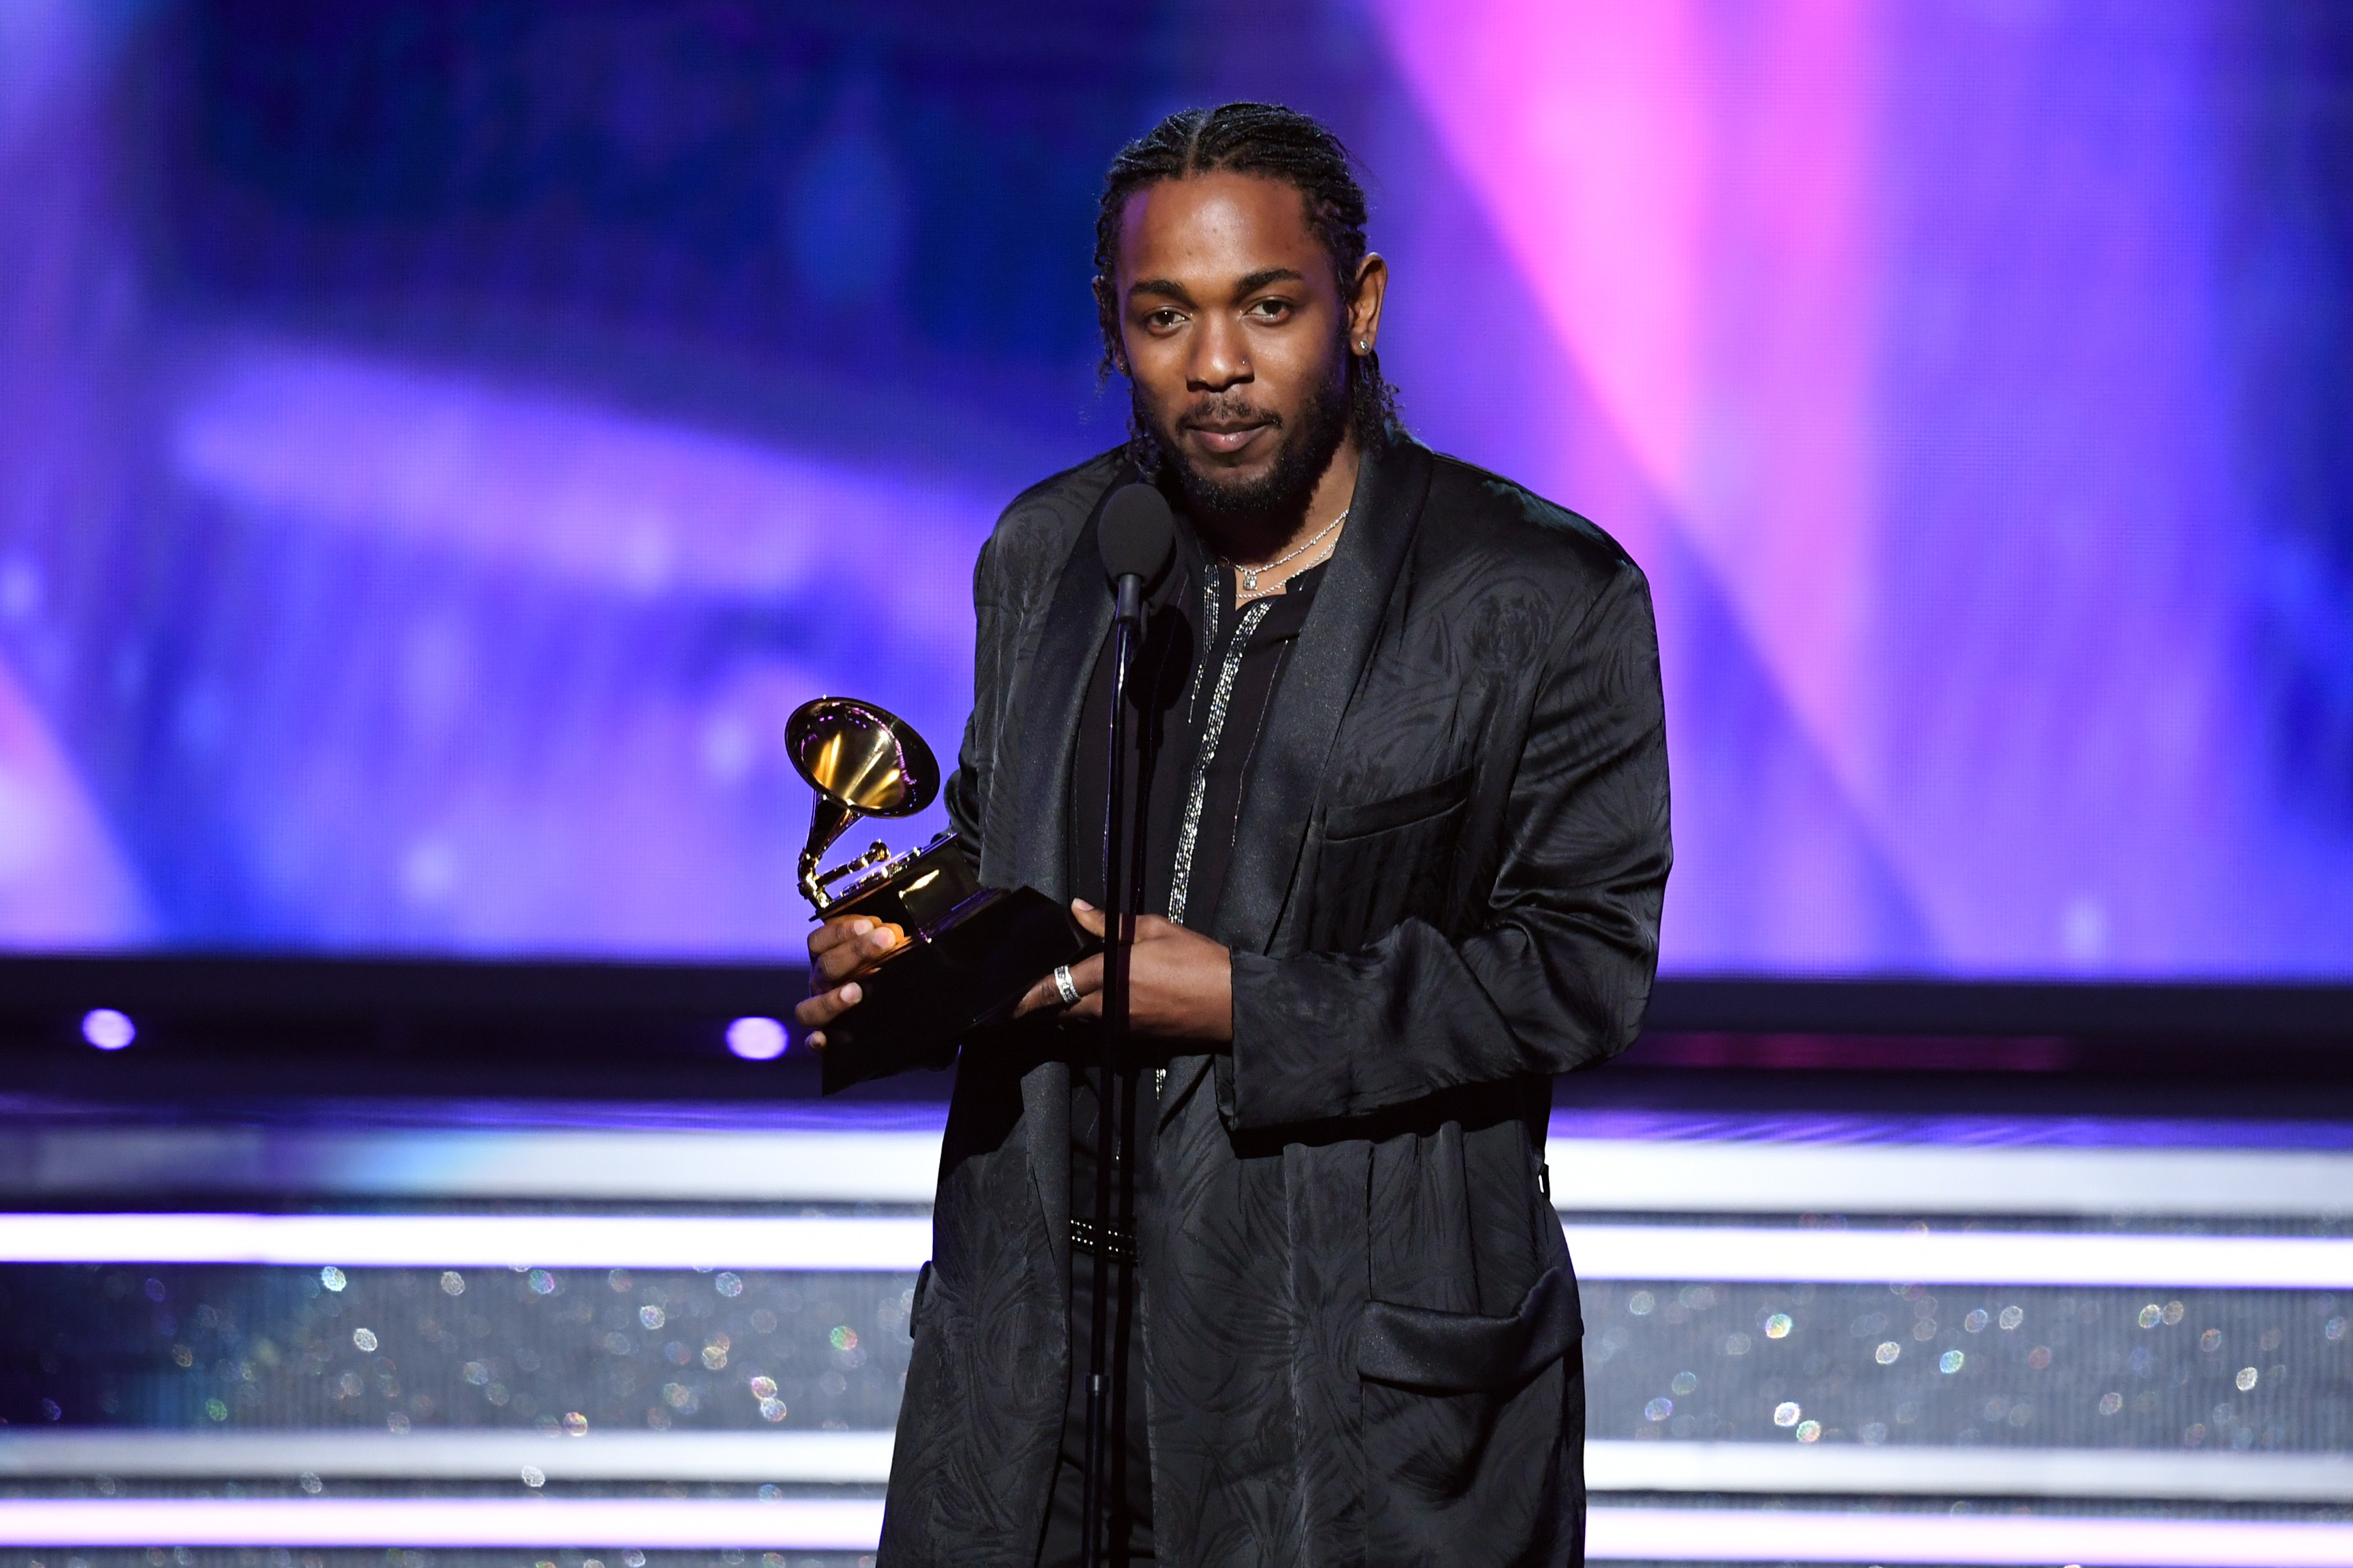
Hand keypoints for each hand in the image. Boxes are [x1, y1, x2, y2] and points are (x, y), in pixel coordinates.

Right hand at [794, 914, 905, 1050]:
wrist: (896, 1010)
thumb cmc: (884, 968)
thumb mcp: (884, 948)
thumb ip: (885, 938)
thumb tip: (894, 933)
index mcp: (826, 956)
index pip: (819, 940)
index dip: (841, 930)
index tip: (869, 924)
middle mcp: (820, 983)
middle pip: (826, 967)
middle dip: (856, 951)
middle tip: (885, 941)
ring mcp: (822, 1012)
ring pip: (808, 1010)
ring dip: (830, 1000)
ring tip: (856, 992)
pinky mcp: (828, 1040)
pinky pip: (812, 1045)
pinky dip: (816, 1042)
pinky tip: (823, 1039)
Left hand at [1014, 901, 1232, 1041]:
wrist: (1230, 1003)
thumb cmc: (1196, 960)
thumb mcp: (1154, 930)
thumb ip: (1110, 923)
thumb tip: (1078, 908)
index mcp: (1109, 974)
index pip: (1054, 987)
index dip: (1025, 998)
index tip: (1001, 1004)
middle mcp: (1107, 1005)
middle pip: (1060, 1010)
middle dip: (1041, 1004)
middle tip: (1021, 997)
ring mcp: (1120, 1025)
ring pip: (1079, 1019)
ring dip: (1066, 1008)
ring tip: (1056, 993)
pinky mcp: (1135, 1037)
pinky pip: (1101, 1025)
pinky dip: (1091, 1014)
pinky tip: (1096, 1000)